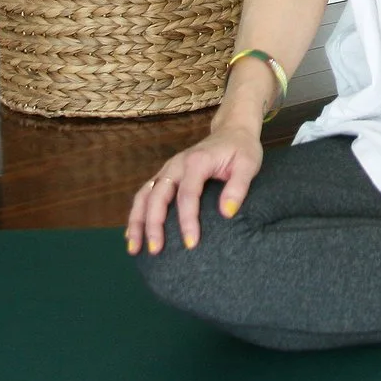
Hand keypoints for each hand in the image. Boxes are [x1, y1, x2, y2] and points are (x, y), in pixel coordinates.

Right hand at [126, 122, 263, 256]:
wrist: (231, 129)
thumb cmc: (241, 149)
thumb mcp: (248, 164)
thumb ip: (238, 187)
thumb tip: (227, 213)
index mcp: (197, 162)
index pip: (188, 194)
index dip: (187, 220)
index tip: (191, 244)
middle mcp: (176, 165)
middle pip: (158, 195)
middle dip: (154, 224)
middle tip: (156, 250)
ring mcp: (167, 169)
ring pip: (145, 195)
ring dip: (137, 221)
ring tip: (134, 248)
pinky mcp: (164, 175)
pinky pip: (145, 194)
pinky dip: (136, 214)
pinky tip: (132, 234)